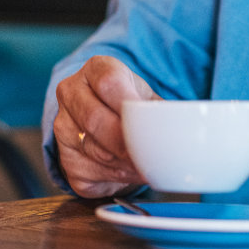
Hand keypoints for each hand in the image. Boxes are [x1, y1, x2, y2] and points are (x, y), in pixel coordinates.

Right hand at [52, 55, 157, 197]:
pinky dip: (116, 178)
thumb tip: (184, 129)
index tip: (147, 120)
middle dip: (126, 142)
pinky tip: (130, 172)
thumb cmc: (128, 104)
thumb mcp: (144, 96)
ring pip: (94, 150)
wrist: (103, 116)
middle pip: (95, 119)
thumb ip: (159, 108)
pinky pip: (91, 173)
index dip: (128, 103)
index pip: (107, 82)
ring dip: (125, 163)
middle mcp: (71, 94)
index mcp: (94, 70)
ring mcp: (63, 126)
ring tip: (148, 166)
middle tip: (150, 154)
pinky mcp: (65, 158)